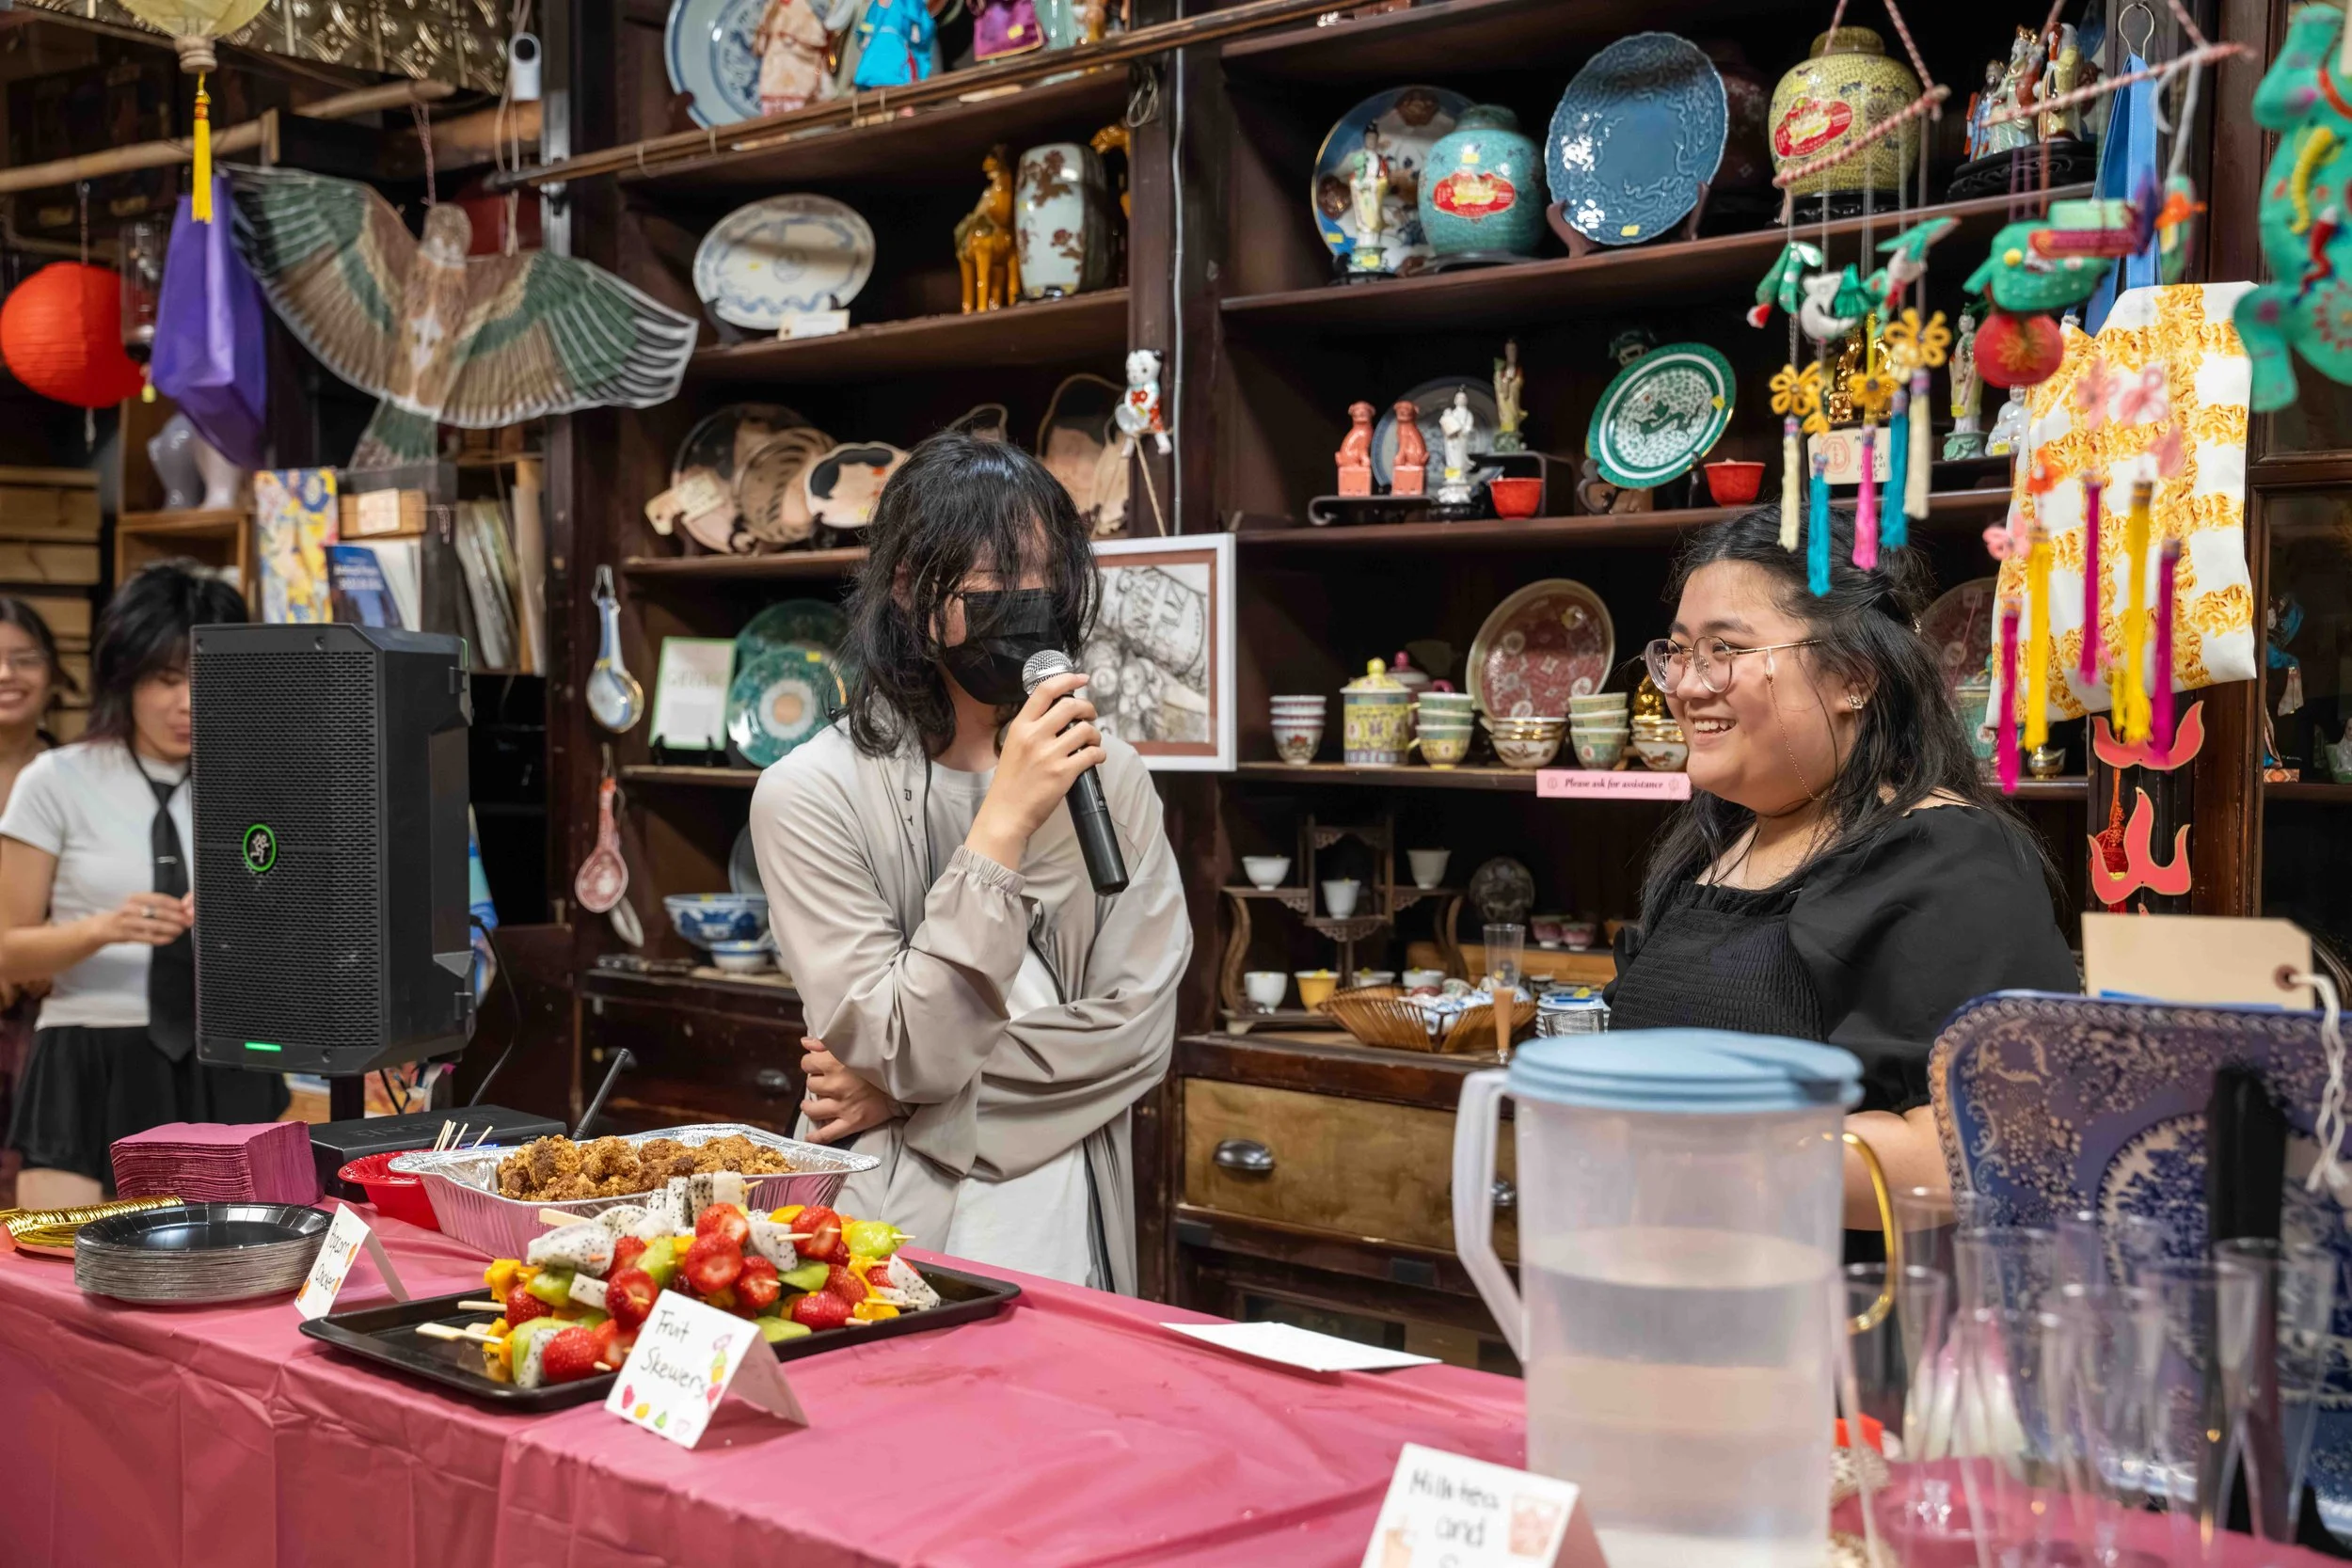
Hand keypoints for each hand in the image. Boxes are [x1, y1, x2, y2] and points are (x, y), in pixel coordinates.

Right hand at [87, 892, 191, 947]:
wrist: (101, 927)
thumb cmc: (125, 914)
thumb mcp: (138, 905)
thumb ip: (157, 906)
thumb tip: (182, 908)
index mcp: (134, 898)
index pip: (159, 899)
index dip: (175, 904)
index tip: (187, 909)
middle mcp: (129, 908)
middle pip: (157, 912)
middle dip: (176, 917)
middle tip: (187, 921)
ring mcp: (126, 922)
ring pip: (152, 925)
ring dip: (169, 928)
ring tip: (180, 930)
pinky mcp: (125, 935)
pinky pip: (146, 937)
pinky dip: (160, 939)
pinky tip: (170, 939)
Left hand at [799, 1039, 898, 1144]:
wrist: (905, 1078)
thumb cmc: (879, 1059)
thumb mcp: (852, 1045)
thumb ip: (826, 1043)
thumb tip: (805, 1043)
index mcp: (834, 1063)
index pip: (807, 1064)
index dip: (810, 1064)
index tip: (817, 1066)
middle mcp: (835, 1085)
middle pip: (810, 1085)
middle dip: (816, 1082)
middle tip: (824, 1083)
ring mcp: (842, 1106)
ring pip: (812, 1110)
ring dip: (810, 1106)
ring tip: (812, 1105)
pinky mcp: (852, 1122)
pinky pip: (828, 1134)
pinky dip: (816, 1136)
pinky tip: (810, 1137)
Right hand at [966, 670, 1104, 870]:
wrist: (1005, 814)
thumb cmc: (1010, 783)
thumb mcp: (1013, 746)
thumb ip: (1032, 729)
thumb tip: (1060, 715)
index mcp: (1020, 727)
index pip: (1045, 690)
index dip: (1068, 679)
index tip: (1082, 678)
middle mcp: (1034, 736)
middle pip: (1072, 706)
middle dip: (1088, 708)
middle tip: (1091, 715)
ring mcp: (1049, 755)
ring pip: (1086, 730)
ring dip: (1095, 735)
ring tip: (1092, 742)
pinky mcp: (1063, 773)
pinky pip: (1092, 754)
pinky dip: (1099, 754)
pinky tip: (1095, 758)